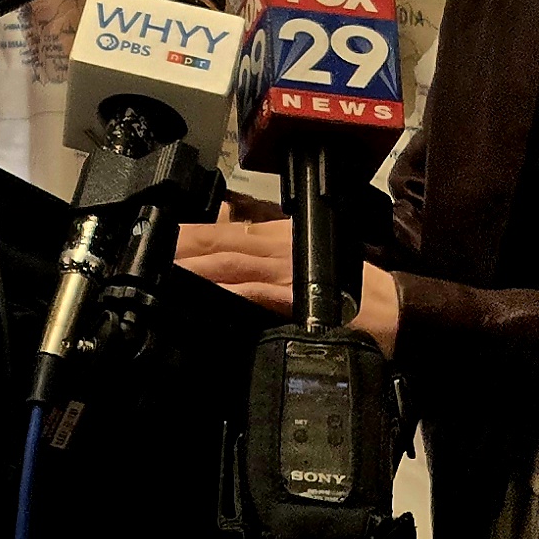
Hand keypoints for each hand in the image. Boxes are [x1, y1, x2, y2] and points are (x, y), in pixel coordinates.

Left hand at [173, 219, 401, 356]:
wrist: (393, 309)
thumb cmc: (348, 287)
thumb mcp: (300, 261)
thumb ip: (261, 261)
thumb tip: (222, 261)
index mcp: (277, 237)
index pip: (222, 230)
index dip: (186, 234)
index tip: (154, 239)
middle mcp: (278, 247)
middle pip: (218, 242)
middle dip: (180, 249)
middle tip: (145, 256)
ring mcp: (287, 270)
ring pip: (231, 263)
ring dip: (195, 267)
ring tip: (163, 272)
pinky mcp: (299, 297)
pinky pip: (257, 292)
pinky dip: (231, 291)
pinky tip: (209, 294)